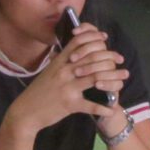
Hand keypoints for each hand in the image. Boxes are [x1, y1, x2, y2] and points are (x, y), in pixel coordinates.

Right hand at [3, 25, 122, 137]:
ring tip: (124, 78)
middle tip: (120, 59)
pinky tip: (112, 109)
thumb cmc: (39, 91)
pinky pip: (90, 105)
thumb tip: (74, 50)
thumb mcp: (49, 71)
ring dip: (114, 78)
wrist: (25, 111)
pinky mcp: (69, 104)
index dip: (94, 38)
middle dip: (110, 57)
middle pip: (92, 58)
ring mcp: (67, 87)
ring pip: (96, 79)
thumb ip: (61, 61)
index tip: (105, 39)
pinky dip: (103, 108)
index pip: (78, 42)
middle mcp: (64, 71)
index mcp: (60, 62)